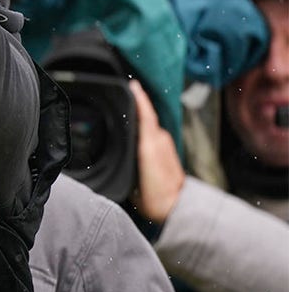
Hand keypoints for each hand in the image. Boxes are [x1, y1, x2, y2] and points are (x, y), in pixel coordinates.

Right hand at [129, 80, 185, 222]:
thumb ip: (124, 160)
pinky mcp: (166, 151)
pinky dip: (143, 127)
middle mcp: (160, 140)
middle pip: (147, 115)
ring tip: (124, 108)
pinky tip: (133, 130)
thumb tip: (116, 146)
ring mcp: (165, 145)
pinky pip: (152, 132)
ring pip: (149, 124)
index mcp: (150, 143)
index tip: (131, 84)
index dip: (138, 98)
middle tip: (121, 92)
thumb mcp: (132, 179)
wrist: (176, 207)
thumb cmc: (155, 196)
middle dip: (135, 103)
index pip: (145, 113)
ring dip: (139, 115)